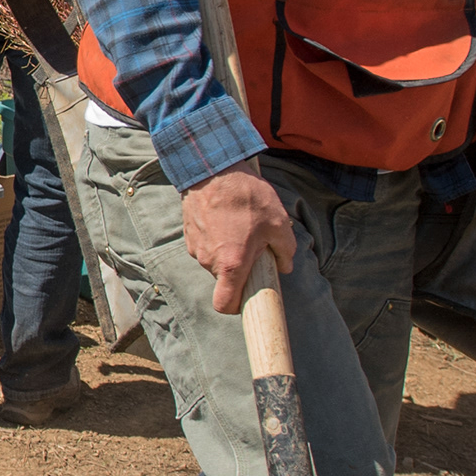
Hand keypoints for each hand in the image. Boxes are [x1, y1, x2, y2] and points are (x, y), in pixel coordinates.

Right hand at [179, 165, 294, 313]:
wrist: (212, 167)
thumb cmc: (246, 196)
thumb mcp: (278, 222)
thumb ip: (285, 250)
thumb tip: (285, 265)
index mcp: (232, 264)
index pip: (225, 305)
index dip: (236, 307)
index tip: (248, 297)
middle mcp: (210, 261)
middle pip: (224, 280)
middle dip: (240, 270)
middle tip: (255, 246)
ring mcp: (197, 248)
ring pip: (215, 262)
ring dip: (228, 253)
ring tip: (240, 226)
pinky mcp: (189, 235)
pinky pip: (206, 247)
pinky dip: (217, 240)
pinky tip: (226, 219)